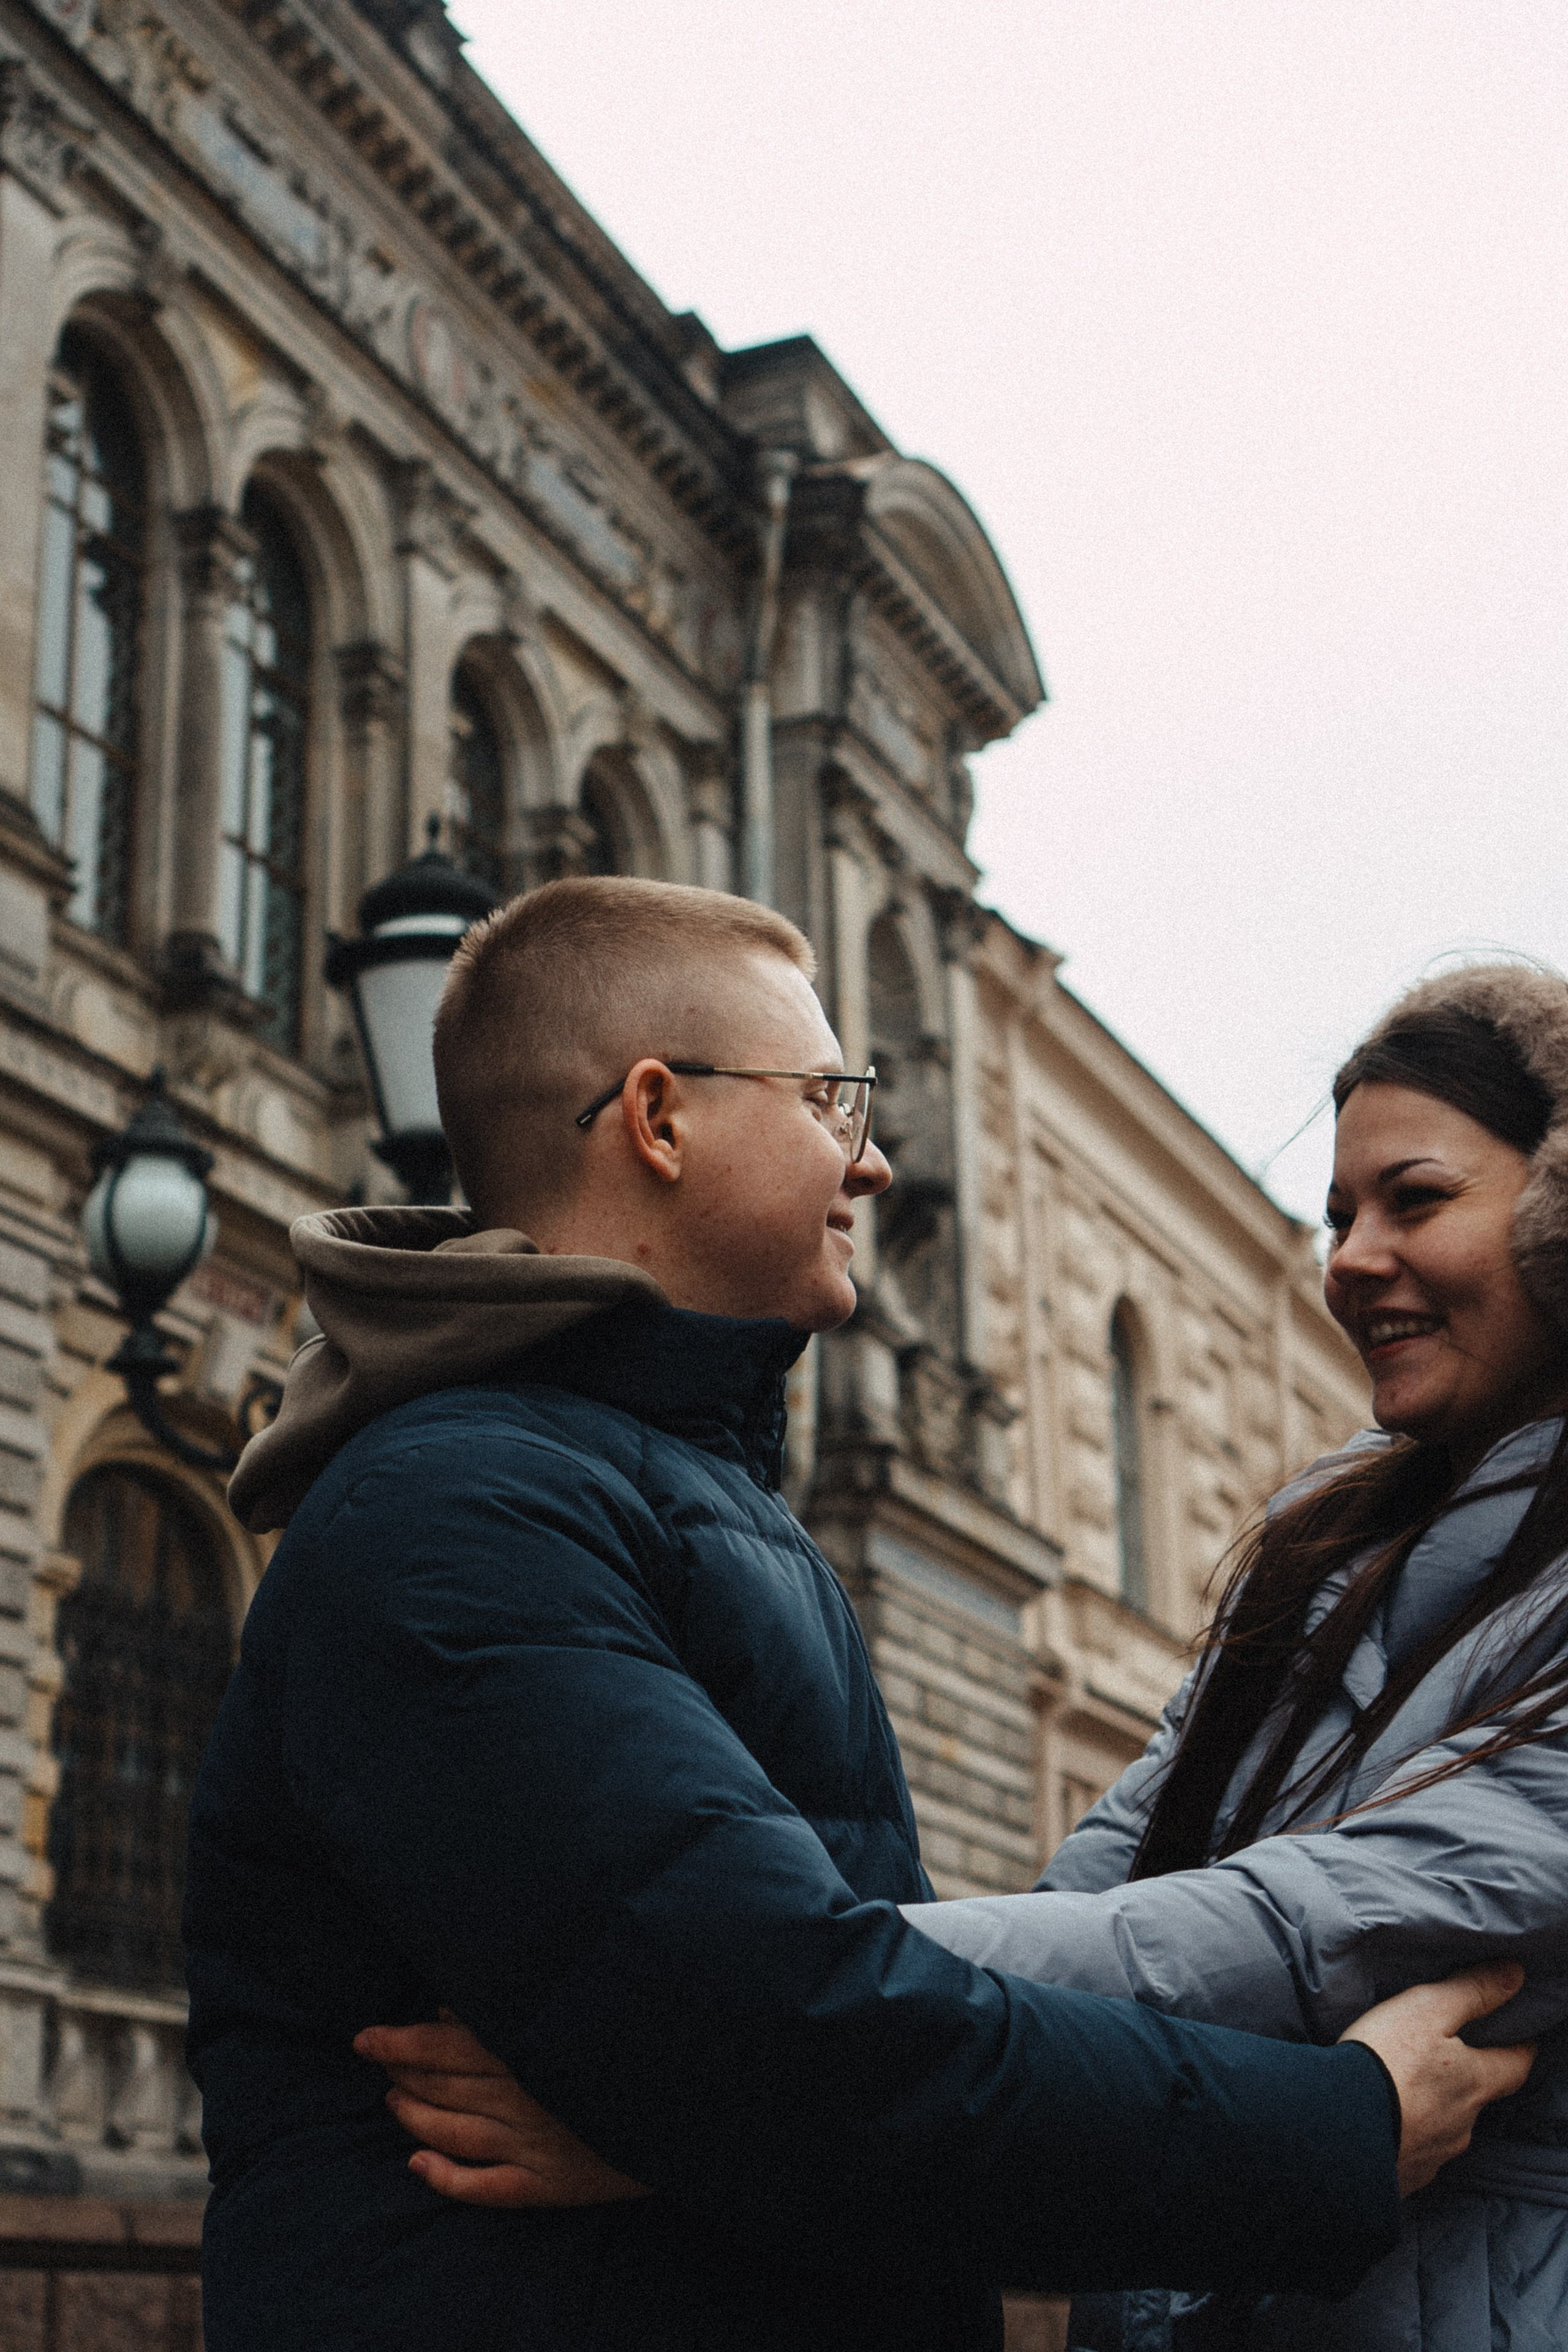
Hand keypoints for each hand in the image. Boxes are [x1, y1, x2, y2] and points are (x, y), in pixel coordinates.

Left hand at [353, 2012, 649, 2209]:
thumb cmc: (628, 2043)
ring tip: (392, 2104)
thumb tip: (450, 2009)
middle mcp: (527, 2095)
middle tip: (378, 2065)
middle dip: (402, 2075)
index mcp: (531, 2048)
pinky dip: (447, 2179)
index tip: (362, 2037)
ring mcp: (536, 2143)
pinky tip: (417, 2165)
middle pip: (445, 2086)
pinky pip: (488, 2189)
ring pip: (456, 2133)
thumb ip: (509, 2010)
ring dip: (415, 2118)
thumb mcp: (573, 2012)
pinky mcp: (553, 2185)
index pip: (446, 2045)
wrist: (688, 2099)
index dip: (399, 2042)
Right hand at [1340, 1960, 1535, 2194]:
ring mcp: (1435, 2155)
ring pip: (1446, 2127)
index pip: (1515, 2065)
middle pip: (1478, 2098)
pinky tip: (1386, 2126)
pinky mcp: (1405, 2175)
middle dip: (1468, 2080)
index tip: (1522, 2036)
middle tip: (1446, 2060)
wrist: (1336, 2130)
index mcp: (1474, 2084)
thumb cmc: (1385, 2061)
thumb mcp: (1427, 2009)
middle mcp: (1463, 2124)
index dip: (1520, 2048)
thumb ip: (1471, 1991)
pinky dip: (1407, 2136)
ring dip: (1434, 2110)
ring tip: (1406, 2092)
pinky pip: (1414, 2152)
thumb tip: (1515, 1974)